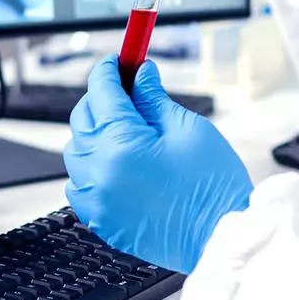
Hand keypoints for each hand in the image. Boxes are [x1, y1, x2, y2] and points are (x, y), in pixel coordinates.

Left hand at [65, 55, 252, 273]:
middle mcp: (98, 172)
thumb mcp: (188, 129)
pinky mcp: (100, 220)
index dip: (111, 70)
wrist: (222, 239)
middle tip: (129, 89)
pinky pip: (80, 183)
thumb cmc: (213, 186)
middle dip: (102, 97)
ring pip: (76, 150)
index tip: (120, 60)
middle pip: (83, 117)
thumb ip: (154, 99)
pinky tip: (117, 162)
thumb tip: (140, 76)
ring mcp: (95, 200)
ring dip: (94, 131)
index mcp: (119, 144)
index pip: (102, 91)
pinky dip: (90, 166)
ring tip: (126, 127)